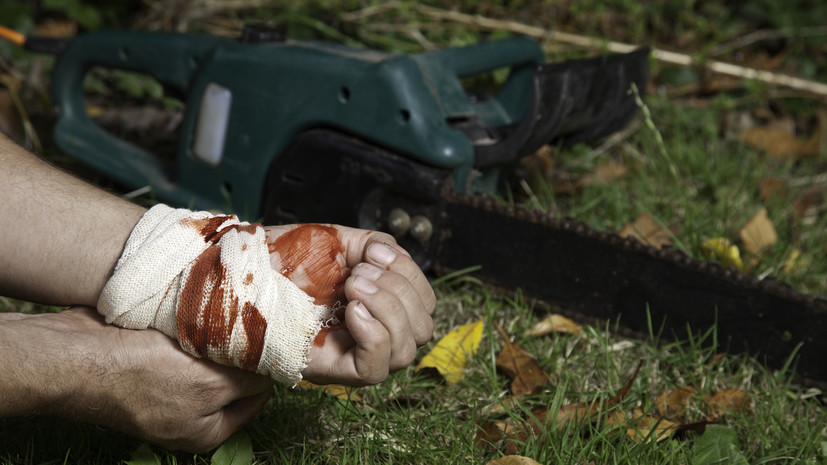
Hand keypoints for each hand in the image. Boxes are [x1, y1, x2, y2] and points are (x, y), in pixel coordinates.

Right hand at [1, 307, 273, 451]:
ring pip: (213, 355)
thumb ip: (245, 383)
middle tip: (250, 319)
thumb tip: (273, 374)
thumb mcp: (204, 386)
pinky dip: (195, 325)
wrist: (74, 355)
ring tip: (224, 311)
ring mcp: (171, 386)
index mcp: (207, 430)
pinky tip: (198, 308)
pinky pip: (188, 341)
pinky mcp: (154, 360)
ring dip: (220, 334)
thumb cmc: (137, 376)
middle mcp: (192, 413)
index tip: (274, 338)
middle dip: (242, 350)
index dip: (267, 369)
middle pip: (235, 376)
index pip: (257, 397)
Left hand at [264, 225, 435, 385]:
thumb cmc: (280, 260)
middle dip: (401, 291)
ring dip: (389, 309)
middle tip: (360, 274)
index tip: (376, 254)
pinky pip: (376, 368)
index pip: (424, 305)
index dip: (412, 277)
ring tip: (352, 287)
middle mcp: (370, 333)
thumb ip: (374, 245)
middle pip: (423, 329)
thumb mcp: (336, 242)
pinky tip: (352, 310)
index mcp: (377, 304)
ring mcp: (352, 354)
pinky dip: (374, 334)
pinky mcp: (333, 370)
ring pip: (406, 350)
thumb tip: (391, 257)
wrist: (239, 275)